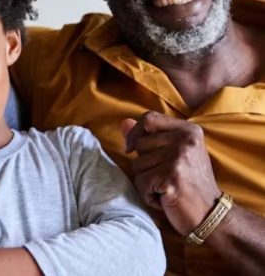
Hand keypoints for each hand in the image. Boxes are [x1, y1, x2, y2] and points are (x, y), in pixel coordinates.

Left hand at [122, 111, 220, 234]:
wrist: (212, 216)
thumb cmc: (190, 184)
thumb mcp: (175, 155)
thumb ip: (149, 137)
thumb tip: (124, 123)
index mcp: (188, 130)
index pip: (149, 118)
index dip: (135, 133)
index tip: (133, 149)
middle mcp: (185, 140)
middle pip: (139, 143)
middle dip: (144, 164)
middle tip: (165, 177)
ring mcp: (178, 158)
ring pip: (137, 165)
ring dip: (146, 181)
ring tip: (167, 188)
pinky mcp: (171, 177)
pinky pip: (140, 183)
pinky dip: (148, 196)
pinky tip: (166, 199)